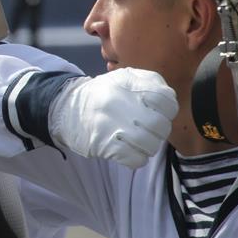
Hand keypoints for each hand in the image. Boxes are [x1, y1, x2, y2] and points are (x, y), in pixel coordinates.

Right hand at [48, 68, 176, 167]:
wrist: (67, 108)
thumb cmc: (103, 94)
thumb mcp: (124, 77)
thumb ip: (150, 81)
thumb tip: (169, 98)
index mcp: (128, 83)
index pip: (167, 100)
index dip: (167, 109)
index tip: (158, 111)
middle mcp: (120, 102)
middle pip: (160, 125)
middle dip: (159, 130)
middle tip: (149, 129)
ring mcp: (112, 125)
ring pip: (151, 145)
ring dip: (149, 145)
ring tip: (139, 140)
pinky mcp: (104, 145)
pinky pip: (136, 159)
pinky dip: (137, 158)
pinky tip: (130, 150)